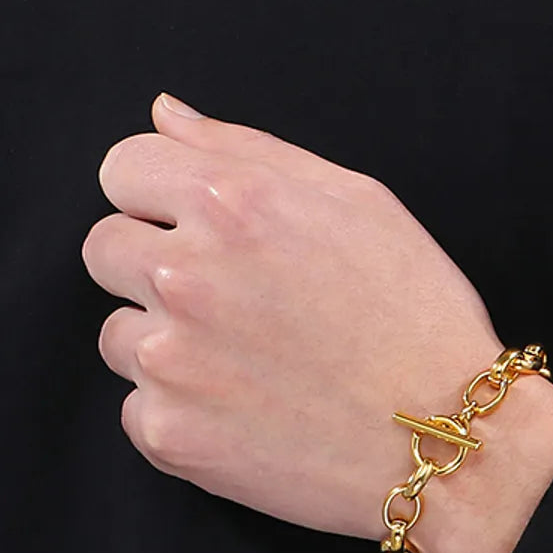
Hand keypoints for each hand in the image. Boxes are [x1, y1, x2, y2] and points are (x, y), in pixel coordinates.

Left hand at [82, 93, 508, 544]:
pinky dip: (181, 412)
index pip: (123, 169)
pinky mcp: (170, 436)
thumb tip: (165, 115)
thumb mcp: (355, 201)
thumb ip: (245, 148)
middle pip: (104, 249)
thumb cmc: (416, 314)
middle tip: (229, 301)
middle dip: (151, 264)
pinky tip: (248, 414)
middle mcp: (185, 278)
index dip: (159, 196)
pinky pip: (139, 410)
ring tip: (249, 365)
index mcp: (229, 204)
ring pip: (119, 335)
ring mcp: (170, 363)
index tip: (194, 226)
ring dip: (166, 343)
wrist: (448, 437)